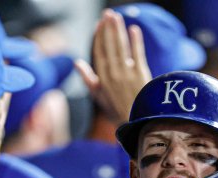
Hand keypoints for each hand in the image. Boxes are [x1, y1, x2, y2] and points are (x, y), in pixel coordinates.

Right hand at [76, 9, 151, 124]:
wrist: (136, 122)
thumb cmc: (117, 110)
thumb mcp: (98, 96)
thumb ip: (88, 78)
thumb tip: (76, 63)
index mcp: (101, 78)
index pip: (99, 52)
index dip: (99, 37)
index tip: (99, 24)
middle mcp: (112, 73)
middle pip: (110, 46)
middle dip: (108, 28)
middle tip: (108, 14)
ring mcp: (126, 73)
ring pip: (121, 47)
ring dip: (118, 30)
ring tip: (117, 16)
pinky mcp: (141, 74)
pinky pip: (137, 54)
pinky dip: (135, 41)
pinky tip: (134, 29)